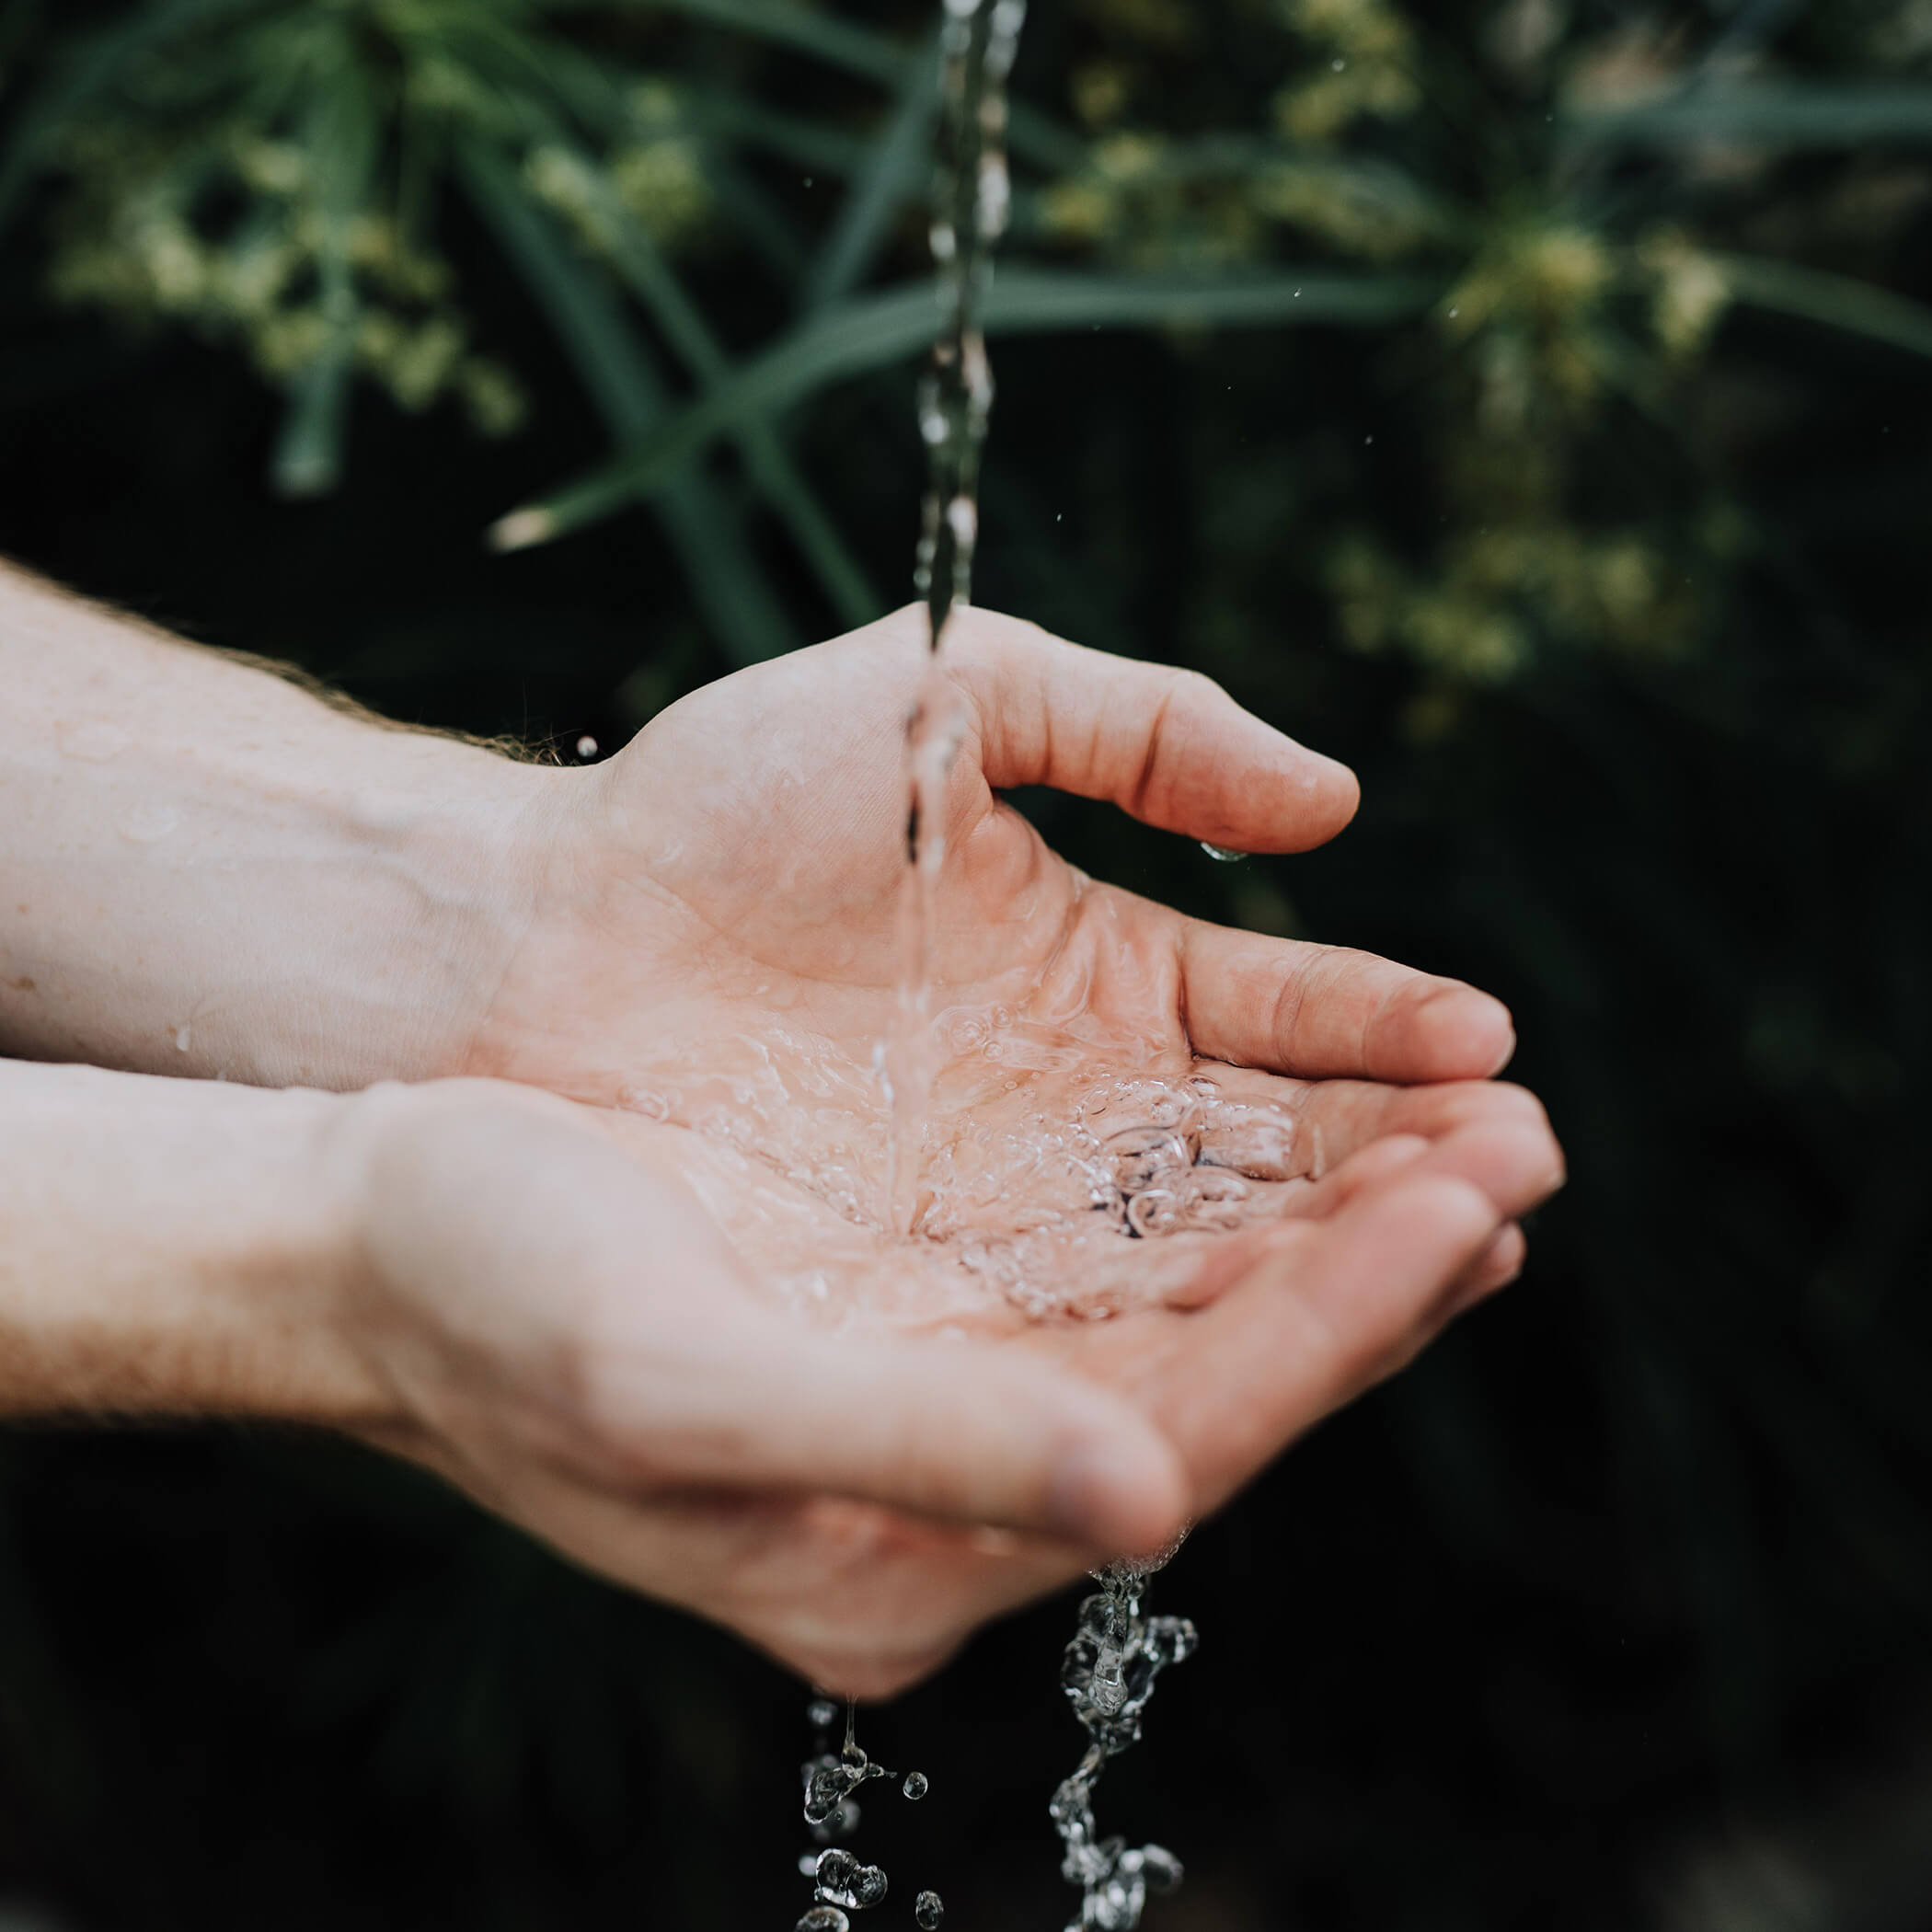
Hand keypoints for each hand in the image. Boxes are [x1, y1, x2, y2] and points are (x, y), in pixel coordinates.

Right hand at [339, 1078, 1556, 1696]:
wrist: (380, 1227)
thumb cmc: (492, 1299)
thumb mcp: (677, 1385)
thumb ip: (911, 1452)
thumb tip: (1149, 1507)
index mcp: (898, 1558)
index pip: (1179, 1444)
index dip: (1331, 1331)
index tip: (1466, 1209)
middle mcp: (954, 1488)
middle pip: (1219, 1386)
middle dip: (1377, 1270)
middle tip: (1525, 1147)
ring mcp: (951, 1391)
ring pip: (1193, 1316)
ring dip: (1332, 1225)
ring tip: (1470, 1125)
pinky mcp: (933, 1303)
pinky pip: (1126, 1256)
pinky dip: (1234, 1195)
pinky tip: (1317, 1133)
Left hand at [468, 605, 1531, 1245]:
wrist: (529, 945)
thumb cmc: (714, 809)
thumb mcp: (940, 702)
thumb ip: (1138, 724)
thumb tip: (1334, 803)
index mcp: (1105, 976)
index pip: (1284, 1019)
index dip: (1386, 1030)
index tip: (1485, 1045)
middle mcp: (1081, 1111)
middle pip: (1279, 1154)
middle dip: (1404, 1159)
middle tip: (1517, 1164)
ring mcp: (1014, 1213)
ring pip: (1211, 1247)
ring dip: (1335, 1246)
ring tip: (1458, 1237)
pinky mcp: (935, 1300)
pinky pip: (1096, 1319)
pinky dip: (1197, 1318)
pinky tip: (1287, 1309)